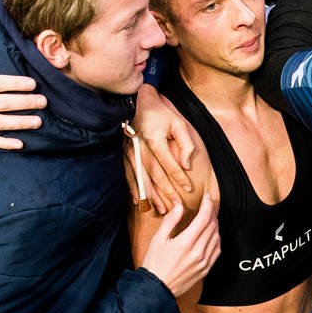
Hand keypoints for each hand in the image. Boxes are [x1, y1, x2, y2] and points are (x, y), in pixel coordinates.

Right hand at [130, 82, 202, 214]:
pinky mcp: (123, 156)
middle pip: (155, 176)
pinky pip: (127, 176)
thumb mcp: (178, 123)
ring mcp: (129, 154)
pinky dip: (133, 190)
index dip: (180, 178)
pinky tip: (138, 201)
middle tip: (176, 207)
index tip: (189, 189)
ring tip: (161, 209)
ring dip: (151, 197)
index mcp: (155, 141)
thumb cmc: (159, 114)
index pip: (170, 165)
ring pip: (141, 180)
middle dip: (166, 194)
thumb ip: (185, 144)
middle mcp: (140, 149)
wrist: (134, 103)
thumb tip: (186, 165)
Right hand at [140, 190, 220, 295]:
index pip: (204, 218)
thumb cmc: (155, 264)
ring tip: (210, 218)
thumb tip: (179, 206)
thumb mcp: (158, 239)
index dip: (208, 205)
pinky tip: (212, 234)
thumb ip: (170, 221)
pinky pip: (217, 250)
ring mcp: (203, 262)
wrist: (157, 288)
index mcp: (185, 243)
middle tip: (209, 205)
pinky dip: (217, 239)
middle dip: (212, 212)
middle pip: (212, 226)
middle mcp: (198, 252)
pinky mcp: (205, 269)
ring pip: (217, 237)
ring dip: (215, 225)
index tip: (207, 197)